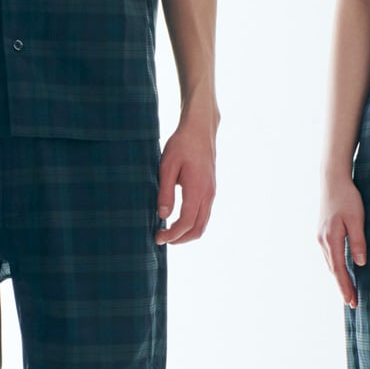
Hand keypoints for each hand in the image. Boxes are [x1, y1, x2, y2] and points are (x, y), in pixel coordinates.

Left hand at [155, 117, 215, 244]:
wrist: (200, 129)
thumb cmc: (182, 144)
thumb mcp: (167, 166)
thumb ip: (165, 192)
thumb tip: (163, 215)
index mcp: (197, 189)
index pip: (187, 222)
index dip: (172, 235)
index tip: (157, 237)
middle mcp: (208, 194)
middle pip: (198, 229)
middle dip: (180, 239)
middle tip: (162, 238)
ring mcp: (211, 192)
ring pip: (203, 223)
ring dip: (187, 232)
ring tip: (168, 231)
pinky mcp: (210, 189)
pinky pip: (204, 213)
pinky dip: (192, 223)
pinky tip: (178, 218)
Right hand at [318, 175, 366, 308]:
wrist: (332, 180)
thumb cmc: (347, 197)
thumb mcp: (357, 219)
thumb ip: (358, 241)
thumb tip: (360, 264)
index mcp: (331, 239)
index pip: (338, 270)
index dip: (345, 287)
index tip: (351, 302)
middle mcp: (322, 240)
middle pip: (333, 270)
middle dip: (342, 286)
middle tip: (352, 303)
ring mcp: (320, 236)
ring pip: (330, 263)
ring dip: (338, 277)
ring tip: (348, 291)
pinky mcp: (322, 232)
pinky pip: (329, 255)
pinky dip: (335, 266)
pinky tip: (341, 270)